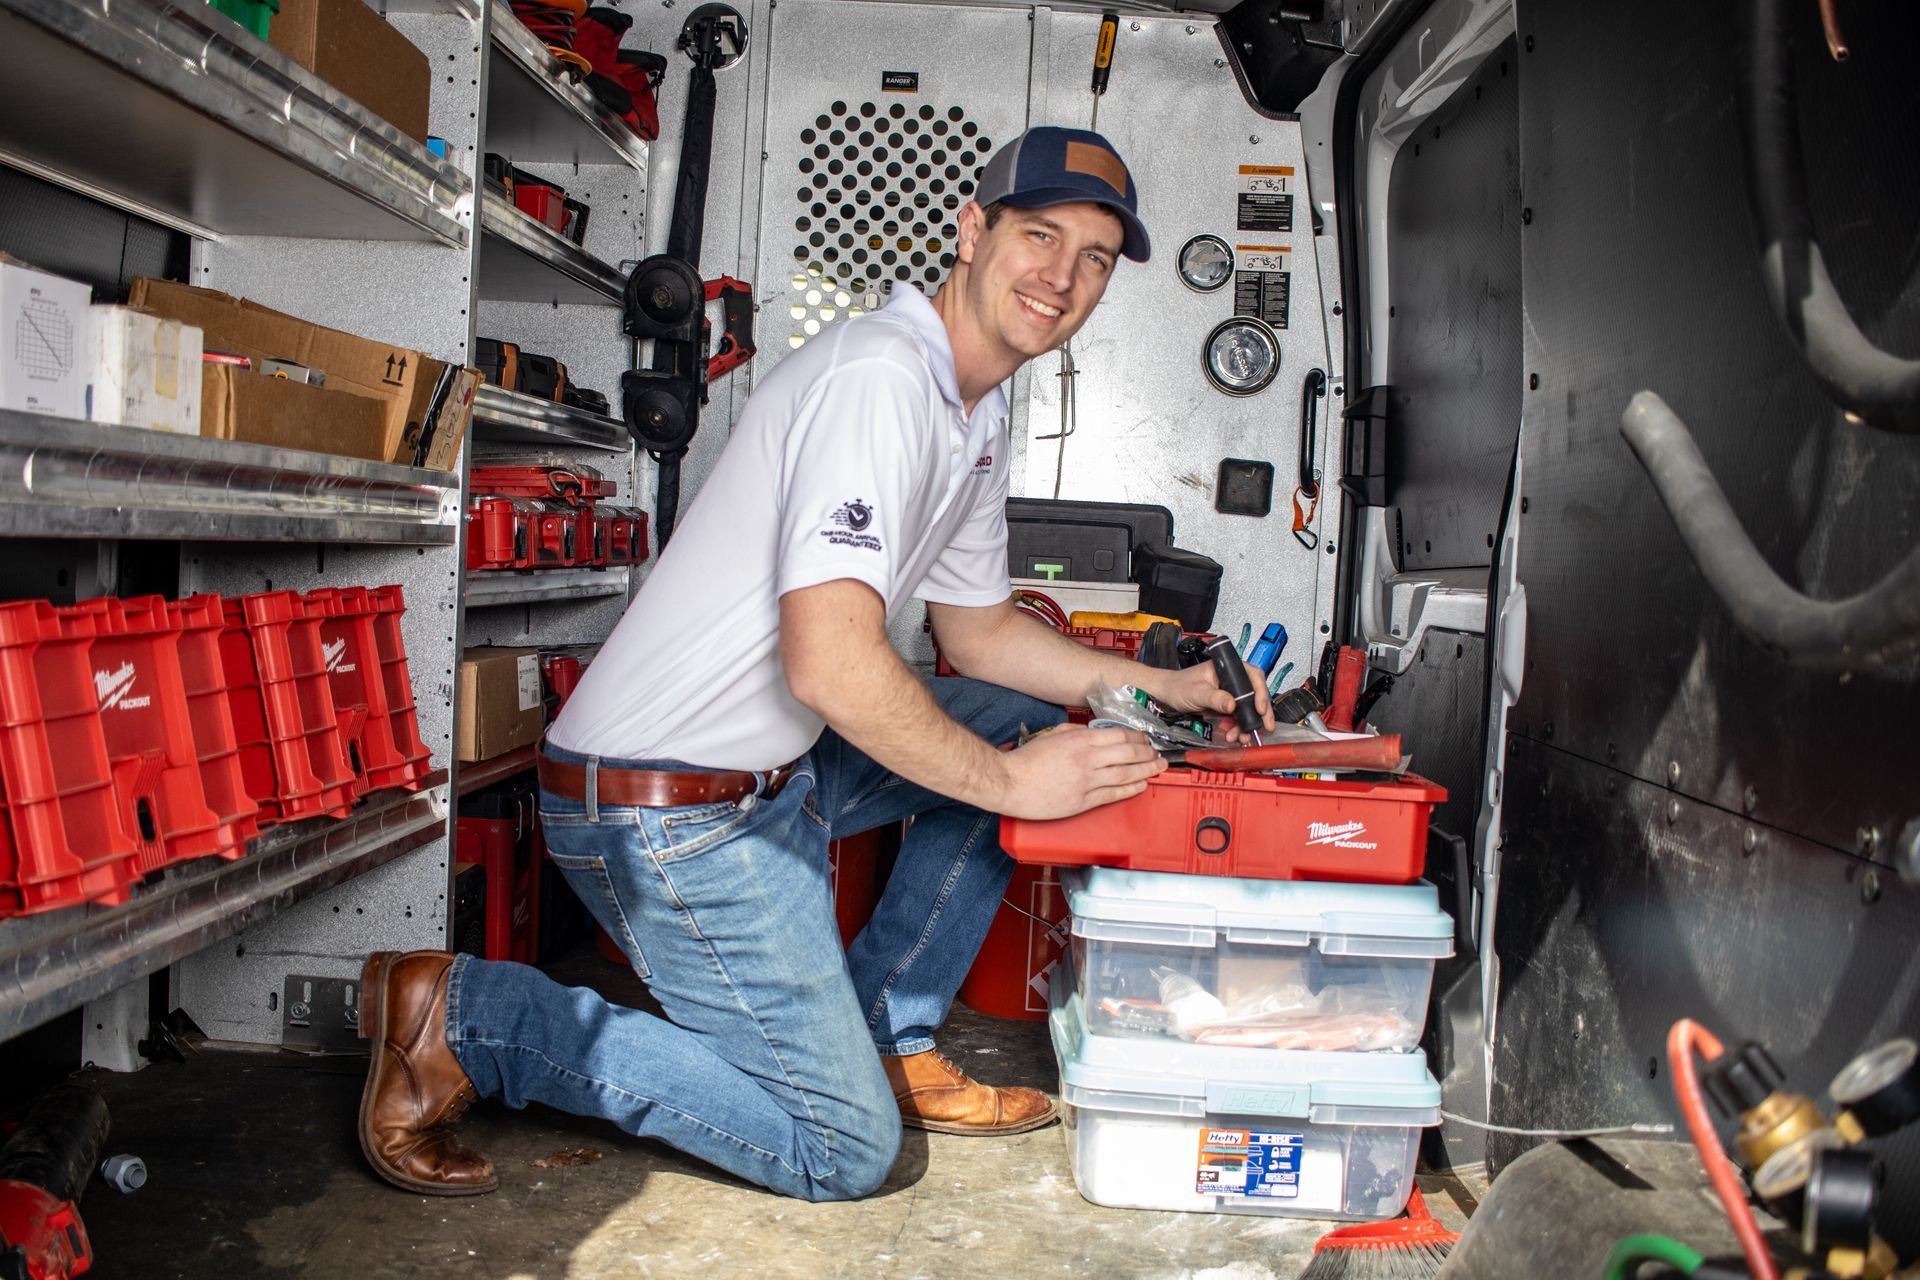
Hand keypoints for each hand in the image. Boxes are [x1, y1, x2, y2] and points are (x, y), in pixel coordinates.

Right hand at [996, 725, 1165, 819]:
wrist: (1010, 782)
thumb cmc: (1027, 760)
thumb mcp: (1053, 735)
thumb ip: (1076, 732)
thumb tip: (1093, 733)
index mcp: (1080, 740)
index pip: (1119, 736)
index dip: (1137, 738)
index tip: (1145, 740)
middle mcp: (1088, 759)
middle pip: (1129, 754)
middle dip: (1148, 753)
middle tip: (1158, 754)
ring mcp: (1087, 781)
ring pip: (1126, 774)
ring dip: (1146, 770)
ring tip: (1158, 768)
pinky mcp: (1083, 801)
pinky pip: (1113, 794)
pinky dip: (1131, 789)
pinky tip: (1141, 785)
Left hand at [1155, 660, 1276, 743]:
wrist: (1166, 696)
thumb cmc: (1178, 685)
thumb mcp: (1197, 692)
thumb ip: (1214, 698)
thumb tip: (1232, 704)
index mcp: (1228, 668)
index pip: (1253, 676)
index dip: (1261, 692)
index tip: (1259, 708)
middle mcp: (1232, 680)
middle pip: (1255, 695)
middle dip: (1260, 713)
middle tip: (1264, 727)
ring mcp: (1230, 694)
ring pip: (1248, 709)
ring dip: (1247, 725)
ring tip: (1242, 737)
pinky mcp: (1225, 706)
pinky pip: (1238, 718)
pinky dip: (1238, 728)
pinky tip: (1234, 736)